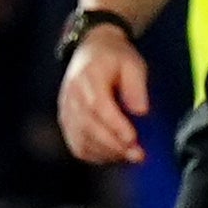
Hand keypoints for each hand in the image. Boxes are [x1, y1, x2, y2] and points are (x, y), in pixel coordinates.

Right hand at [57, 27, 152, 165]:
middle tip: (137, 154)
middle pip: (88, 127)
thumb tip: (141, 111)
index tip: (133, 138)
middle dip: (114, 145)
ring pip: (82, 140)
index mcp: (87, 77)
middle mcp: (72, 95)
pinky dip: (96, 155)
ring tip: (129, 156)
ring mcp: (66, 111)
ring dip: (107, 153)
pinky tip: (114, 155)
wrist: (91, 51)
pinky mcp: (66, 123)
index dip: (114, 125)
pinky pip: (77, 146)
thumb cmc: (114, 58)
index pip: (97, 105)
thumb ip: (137, 86)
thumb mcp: (132, 63)